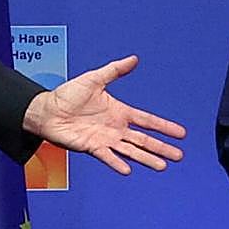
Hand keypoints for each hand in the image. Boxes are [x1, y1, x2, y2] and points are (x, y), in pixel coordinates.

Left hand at [22, 55, 185, 174]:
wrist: (47, 110)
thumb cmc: (68, 94)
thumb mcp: (94, 79)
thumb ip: (115, 70)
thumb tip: (134, 59)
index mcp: (119, 112)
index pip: (147, 120)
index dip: (164, 127)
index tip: (181, 134)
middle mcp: (116, 128)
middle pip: (144, 139)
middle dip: (162, 147)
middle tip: (179, 156)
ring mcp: (105, 139)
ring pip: (131, 151)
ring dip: (146, 158)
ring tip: (162, 166)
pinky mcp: (92, 147)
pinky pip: (107, 156)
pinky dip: (117, 162)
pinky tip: (128, 170)